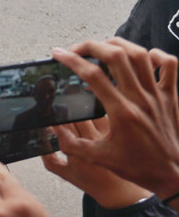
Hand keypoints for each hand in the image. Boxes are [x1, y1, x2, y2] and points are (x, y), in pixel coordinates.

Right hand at [51, 38, 178, 203]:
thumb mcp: (98, 158)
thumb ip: (71, 143)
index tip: (59, 54)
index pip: (92, 75)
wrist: (173, 176)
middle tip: (77, 48)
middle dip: (92, 45)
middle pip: (116, 56)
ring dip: (118, 44)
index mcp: (121, 112)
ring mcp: (157, 95)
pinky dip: (156, 55)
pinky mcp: (171, 96)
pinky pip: (169, 65)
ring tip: (102, 47)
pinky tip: (143, 57)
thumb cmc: (139, 167)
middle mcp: (140, 98)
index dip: (71, 60)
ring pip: (140, 54)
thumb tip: (53, 128)